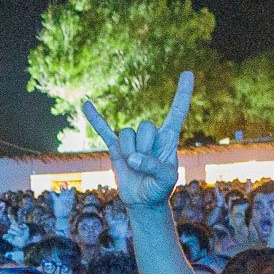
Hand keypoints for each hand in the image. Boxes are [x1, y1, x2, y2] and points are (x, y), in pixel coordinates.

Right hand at [80, 73, 192, 209]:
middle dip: (145, 148)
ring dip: (129, 153)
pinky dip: (95, 119)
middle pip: (145, 127)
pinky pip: (104, 131)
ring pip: (127, 134)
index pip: (177, 112)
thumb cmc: (160, 188)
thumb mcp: (166, 179)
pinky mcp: (116, 149)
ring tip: (134, 168)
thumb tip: (132, 158)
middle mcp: (150, 135)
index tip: (187, 73)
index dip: (183, 93)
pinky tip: (86, 104)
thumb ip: (154, 166)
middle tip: (147, 166)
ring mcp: (132, 141)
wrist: (142, 201)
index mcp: (168, 138)